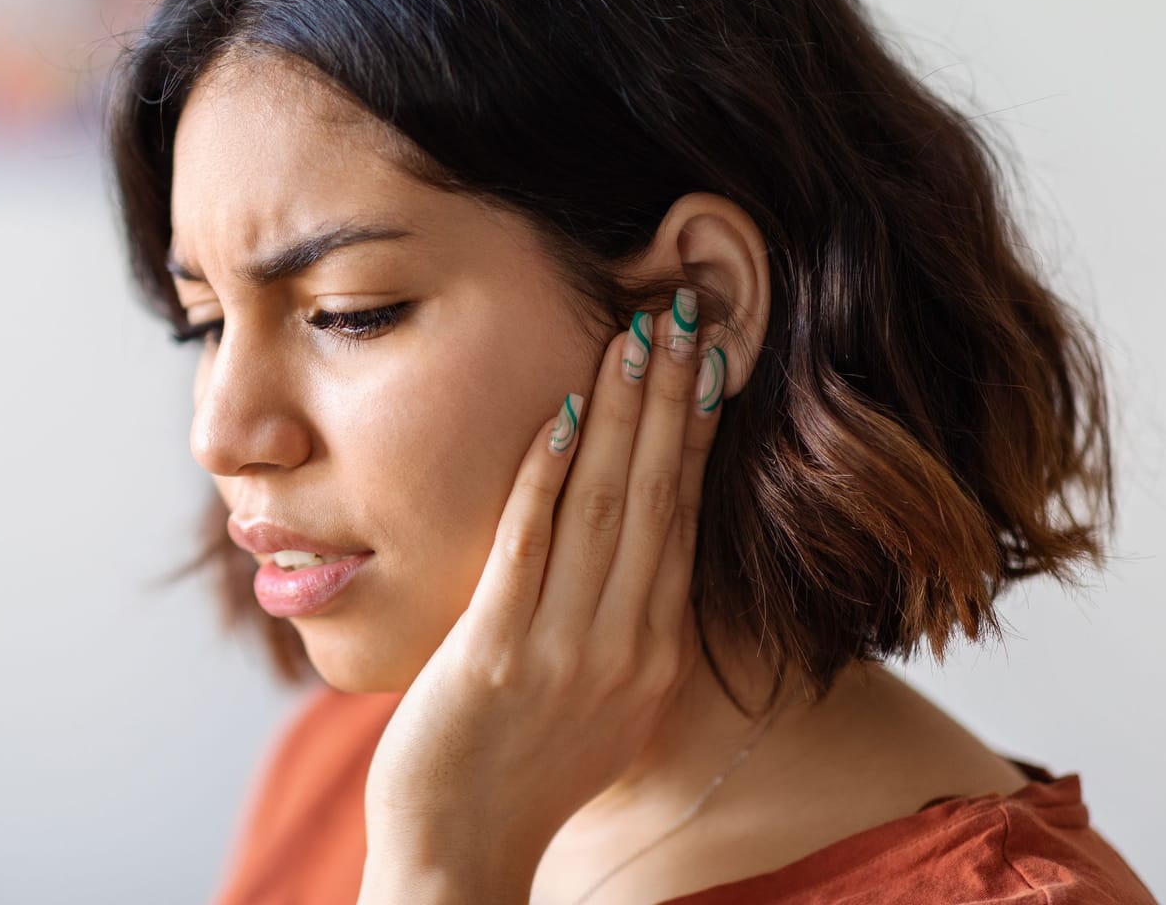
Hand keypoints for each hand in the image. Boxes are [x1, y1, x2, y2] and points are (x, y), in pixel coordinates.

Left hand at [358, 292, 727, 900]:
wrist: (461, 853)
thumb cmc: (518, 775)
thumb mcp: (600, 704)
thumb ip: (619, 630)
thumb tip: (630, 558)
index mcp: (654, 654)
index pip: (685, 519)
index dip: (694, 433)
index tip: (704, 360)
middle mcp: (627, 648)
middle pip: (659, 498)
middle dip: (670, 401)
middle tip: (682, 315)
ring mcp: (566, 651)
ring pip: (606, 509)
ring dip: (620, 416)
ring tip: (633, 338)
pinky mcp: (498, 653)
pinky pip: (530, 548)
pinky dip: (547, 478)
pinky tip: (559, 415)